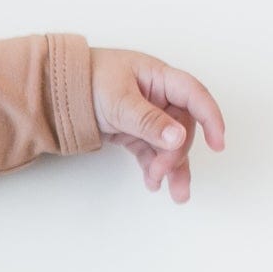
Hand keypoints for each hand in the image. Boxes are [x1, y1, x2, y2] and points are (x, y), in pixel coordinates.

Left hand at [88, 46, 226, 202]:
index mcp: (159, 77)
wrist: (54, 91)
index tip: (218, 144)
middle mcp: (158, 96)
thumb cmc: (85, 81)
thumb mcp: (118, 101)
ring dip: (172, 167)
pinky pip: (151, 151)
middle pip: (182, 126)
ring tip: (175, 194)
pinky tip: (153, 184)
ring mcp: (147, 115)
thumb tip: (178, 138)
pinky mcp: (134, 131)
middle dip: (176, 152)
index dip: (211, 118)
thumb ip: (148, 121)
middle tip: (163, 171)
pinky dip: (153, 167)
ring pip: (169, 143)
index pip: (194, 96)